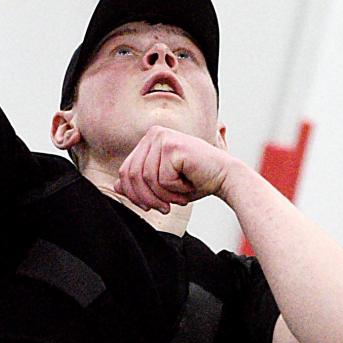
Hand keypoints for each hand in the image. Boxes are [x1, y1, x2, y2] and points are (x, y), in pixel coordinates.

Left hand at [115, 126, 234, 213]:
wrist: (226, 177)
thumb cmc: (195, 181)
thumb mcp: (163, 184)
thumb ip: (140, 182)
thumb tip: (116, 185)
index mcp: (148, 139)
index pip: (126, 170)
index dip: (133, 194)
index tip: (148, 207)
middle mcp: (153, 133)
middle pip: (133, 175)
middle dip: (147, 198)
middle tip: (165, 208)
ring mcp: (162, 137)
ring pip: (147, 179)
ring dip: (164, 196)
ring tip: (180, 196)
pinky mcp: (172, 146)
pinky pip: (163, 179)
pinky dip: (175, 190)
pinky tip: (188, 185)